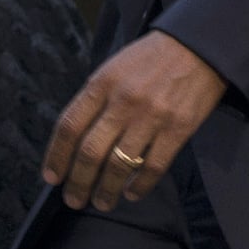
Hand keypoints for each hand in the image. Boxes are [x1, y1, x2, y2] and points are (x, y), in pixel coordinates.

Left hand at [43, 30, 226, 212]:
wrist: (197, 45)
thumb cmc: (150, 58)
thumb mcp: (114, 67)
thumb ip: (96, 99)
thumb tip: (77, 138)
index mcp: (102, 83)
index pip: (69, 126)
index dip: (56, 156)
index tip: (51, 177)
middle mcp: (122, 101)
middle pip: (90, 152)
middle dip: (78, 182)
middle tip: (73, 200)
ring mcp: (151, 116)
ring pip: (119, 165)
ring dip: (106, 190)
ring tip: (101, 203)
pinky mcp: (178, 129)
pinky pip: (153, 167)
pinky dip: (139, 186)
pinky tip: (131, 194)